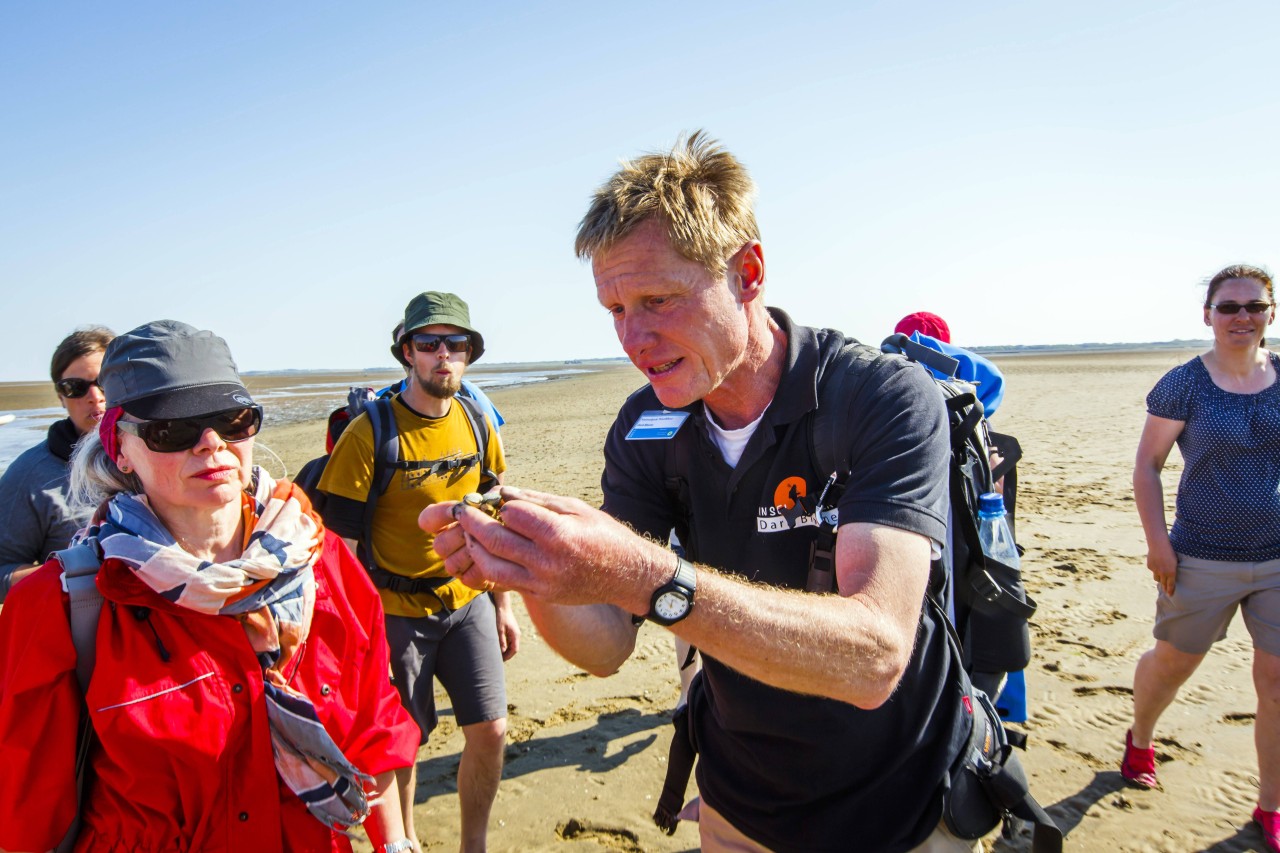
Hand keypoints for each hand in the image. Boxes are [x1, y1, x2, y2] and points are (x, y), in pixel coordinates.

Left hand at [421, 486, 667, 612]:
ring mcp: (542, 582)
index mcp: (559, 534)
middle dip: (473, 523)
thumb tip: (505, 493)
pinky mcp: (540, 595)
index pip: (512, 515)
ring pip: (492, 566)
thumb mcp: (576, 508)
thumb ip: (538, 501)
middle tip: (463, 511)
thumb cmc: (604, 535)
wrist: (626, 575)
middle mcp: (548, 561)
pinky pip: (505, 582)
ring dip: (475, 548)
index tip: (496, 500)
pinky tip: (486, 553)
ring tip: (470, 533)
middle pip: (495, 540)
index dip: (501, 505)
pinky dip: (490, 567)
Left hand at [493, 593, 520, 660]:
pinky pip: (510, 641)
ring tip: (498, 654)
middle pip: (514, 649)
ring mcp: (515, 632)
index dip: (508, 656)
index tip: (501, 660)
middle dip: (507, 655)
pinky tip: (499, 647)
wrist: (503, 606)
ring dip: (506, 650)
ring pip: (512, 645)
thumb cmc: (501, 616)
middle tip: (498, 659)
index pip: (514, 650)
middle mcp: (517, 634)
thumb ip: (501, 640)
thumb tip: (502, 651)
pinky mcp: (512, 630)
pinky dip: (506, 645)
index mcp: (515, 635)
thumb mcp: (499, 629)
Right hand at [1146, 539, 1177, 595]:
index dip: (1170, 591)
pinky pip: (1153, 571)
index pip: (1171, 585)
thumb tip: (1171, 576)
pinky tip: (1157, 564)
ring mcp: (1155, 570)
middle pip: (1163, 583)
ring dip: (1160, 578)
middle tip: (1166, 591)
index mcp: (1171, 572)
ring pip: (1157, 578)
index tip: (1170, 595)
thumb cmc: (1170, 551)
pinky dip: (1155, 569)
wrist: (1159, 544)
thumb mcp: (1174, 561)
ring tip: (1162, 577)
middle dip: (1165, 588)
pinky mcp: (1150, 566)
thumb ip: (1172, 570)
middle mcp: (1163, 573)